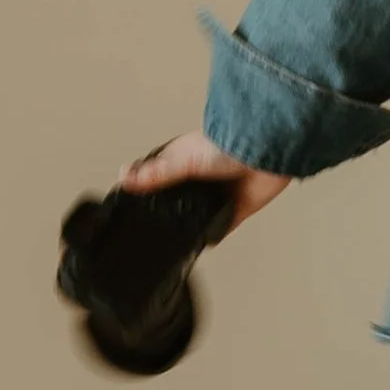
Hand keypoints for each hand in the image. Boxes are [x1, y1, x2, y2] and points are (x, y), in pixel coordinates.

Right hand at [117, 132, 289, 236]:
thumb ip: (155, 174)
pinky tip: (202, 243)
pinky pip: (220, 227)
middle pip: (177, 198)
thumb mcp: (182, 161)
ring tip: (170, 240)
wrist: (264, 155)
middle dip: (167, 209)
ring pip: (197, 214)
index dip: (146, 185)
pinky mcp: (234, 210)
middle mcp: (199, 178)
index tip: (130, 198)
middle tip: (150, 226)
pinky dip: (212, 235)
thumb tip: (124, 177)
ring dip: (189, 223)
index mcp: (183, 160)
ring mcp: (217, 195)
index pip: (158, 174)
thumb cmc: (226, 146)